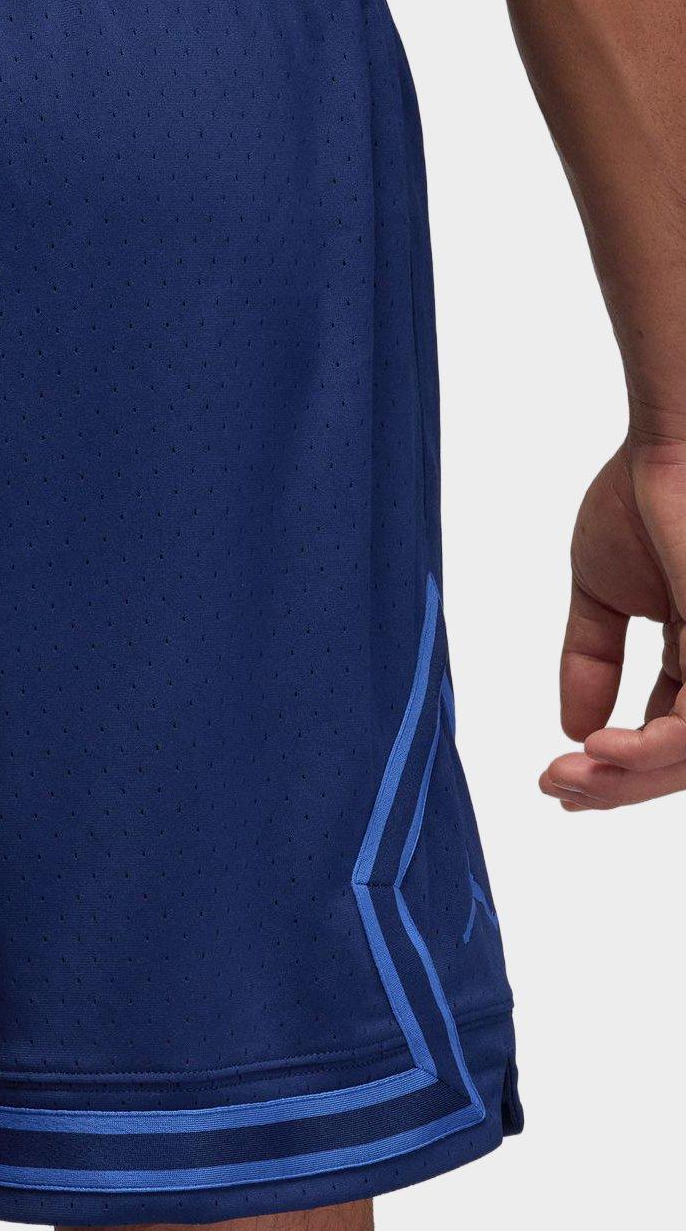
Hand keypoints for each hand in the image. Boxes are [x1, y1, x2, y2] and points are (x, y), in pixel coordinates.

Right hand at [542, 438, 685, 807]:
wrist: (671, 443)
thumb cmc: (646, 493)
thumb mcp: (601, 595)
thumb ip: (587, 661)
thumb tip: (572, 726)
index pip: (667, 734)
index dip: (615, 767)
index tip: (556, 776)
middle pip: (678, 758)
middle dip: (616, 785)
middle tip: (557, 786)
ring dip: (625, 779)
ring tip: (570, 774)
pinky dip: (646, 750)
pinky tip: (598, 747)